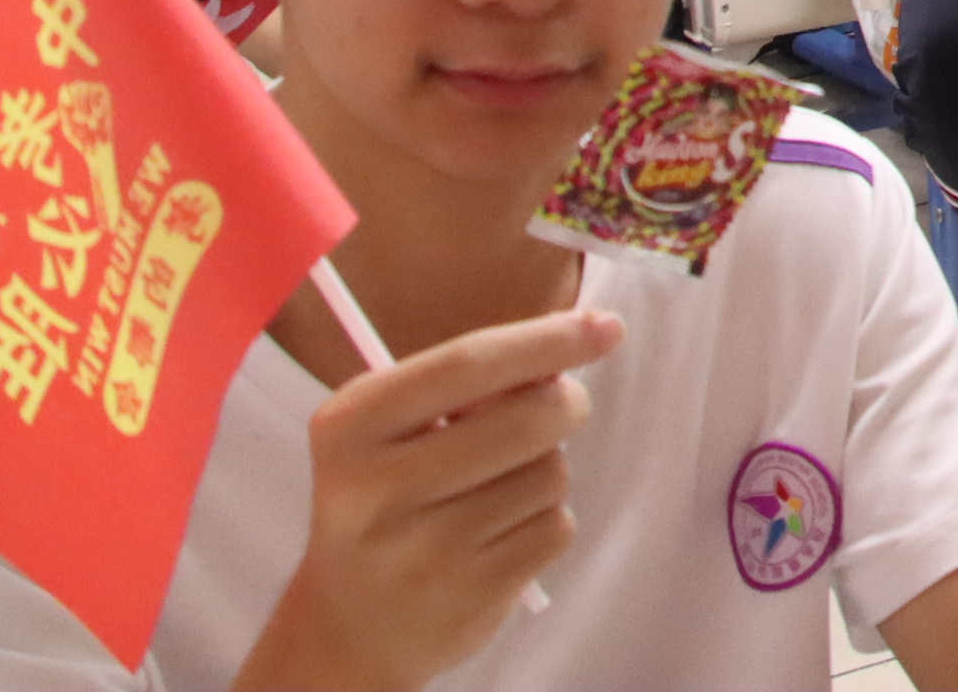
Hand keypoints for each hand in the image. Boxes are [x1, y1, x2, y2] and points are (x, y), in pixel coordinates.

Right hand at [250, 306, 621, 688]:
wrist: (349, 631)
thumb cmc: (390, 503)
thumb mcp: (396, 432)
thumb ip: (474, 382)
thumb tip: (584, 337)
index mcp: (350, 427)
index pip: (467, 363)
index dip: (546, 340)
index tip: (608, 325)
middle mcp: (375, 489)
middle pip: (528, 417)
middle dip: (565, 404)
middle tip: (557, 410)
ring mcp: (422, 551)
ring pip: (551, 473)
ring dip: (547, 471)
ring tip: (495, 494)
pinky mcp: (468, 596)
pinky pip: (556, 528)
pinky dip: (546, 523)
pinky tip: (498, 539)